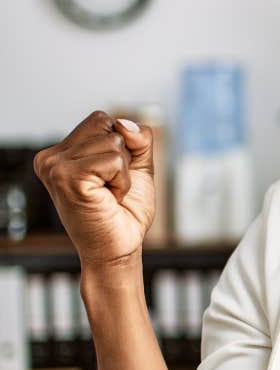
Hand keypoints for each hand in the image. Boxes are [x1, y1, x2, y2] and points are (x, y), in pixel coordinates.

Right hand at [33, 110, 155, 269]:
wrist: (119, 249)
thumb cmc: (125, 212)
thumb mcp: (138, 166)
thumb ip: (137, 138)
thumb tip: (124, 124)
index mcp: (61, 153)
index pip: (102, 120)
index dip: (121, 146)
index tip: (110, 177)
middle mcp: (51, 158)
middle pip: (107, 125)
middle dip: (122, 158)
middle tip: (110, 188)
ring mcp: (56, 167)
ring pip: (114, 142)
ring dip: (124, 173)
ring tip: (109, 195)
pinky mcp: (67, 178)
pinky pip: (115, 161)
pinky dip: (123, 181)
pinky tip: (109, 199)